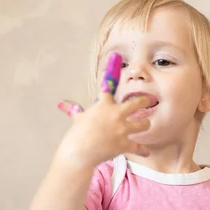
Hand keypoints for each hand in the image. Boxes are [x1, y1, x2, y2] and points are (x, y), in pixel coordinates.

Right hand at [55, 52, 150, 167]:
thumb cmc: (76, 135)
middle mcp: (116, 114)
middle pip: (136, 103)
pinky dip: (142, 151)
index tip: (117, 58)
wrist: (79, 152)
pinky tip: (146, 152)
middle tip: (147, 100)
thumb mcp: (77, 119)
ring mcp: (122, 129)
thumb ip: (74, 111)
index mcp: (104, 105)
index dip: (112, 72)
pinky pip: (138, 147)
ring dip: (145, 124)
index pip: (109, 86)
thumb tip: (62, 105)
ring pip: (142, 124)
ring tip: (145, 124)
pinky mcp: (124, 144)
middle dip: (143, 101)